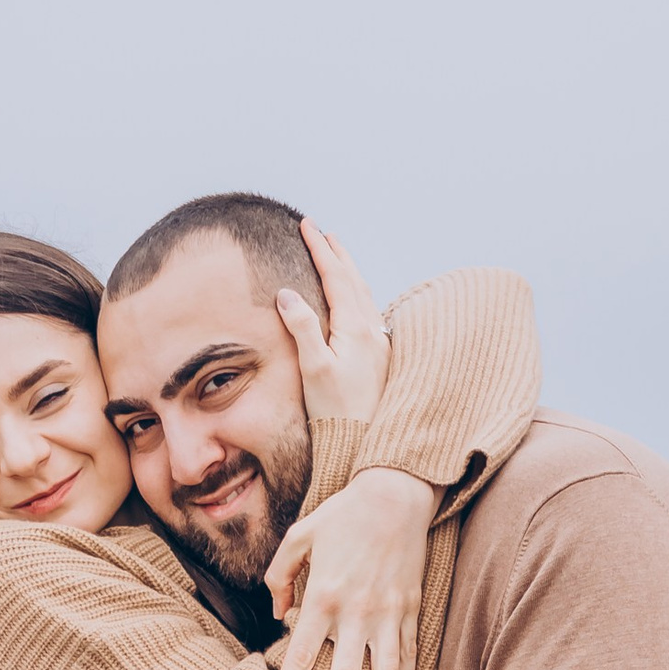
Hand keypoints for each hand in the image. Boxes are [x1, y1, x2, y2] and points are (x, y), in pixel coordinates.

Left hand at [263, 469, 431, 669]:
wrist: (396, 495)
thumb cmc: (343, 515)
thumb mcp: (299, 535)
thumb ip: (280, 575)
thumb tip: (277, 615)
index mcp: (324, 595)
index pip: (303, 654)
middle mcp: (357, 611)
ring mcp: (388, 614)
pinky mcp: (410, 610)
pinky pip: (409, 655)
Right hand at [278, 217, 387, 424]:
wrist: (364, 444)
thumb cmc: (336, 411)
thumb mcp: (314, 369)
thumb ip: (302, 328)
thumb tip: (287, 294)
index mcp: (355, 327)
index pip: (335, 276)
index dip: (320, 249)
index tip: (307, 225)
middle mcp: (372, 330)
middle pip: (354, 280)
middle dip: (337, 254)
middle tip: (323, 233)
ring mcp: (380, 344)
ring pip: (365, 295)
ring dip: (350, 272)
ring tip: (339, 258)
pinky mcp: (382, 358)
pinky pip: (370, 312)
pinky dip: (358, 295)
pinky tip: (355, 300)